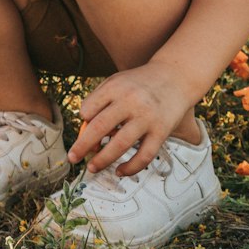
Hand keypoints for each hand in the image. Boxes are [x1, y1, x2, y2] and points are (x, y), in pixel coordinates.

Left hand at [68, 63, 191, 176]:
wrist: (176, 77)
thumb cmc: (139, 83)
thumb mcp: (116, 81)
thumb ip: (99, 100)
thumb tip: (84, 131)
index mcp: (115, 87)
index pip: (88, 108)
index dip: (82, 119)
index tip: (84, 125)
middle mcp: (130, 101)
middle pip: (100, 127)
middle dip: (82, 146)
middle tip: (72, 158)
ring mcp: (147, 117)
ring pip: (120, 145)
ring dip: (102, 160)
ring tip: (91, 168)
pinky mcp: (161, 131)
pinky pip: (144, 155)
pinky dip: (130, 168)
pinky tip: (119, 171)